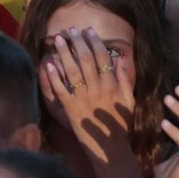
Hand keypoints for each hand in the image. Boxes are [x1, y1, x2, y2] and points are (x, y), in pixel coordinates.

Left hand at [40, 27, 134, 162]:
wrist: (110, 147)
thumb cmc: (121, 124)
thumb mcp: (129, 101)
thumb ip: (125, 80)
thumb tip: (120, 60)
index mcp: (111, 85)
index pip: (102, 57)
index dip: (94, 42)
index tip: (88, 31)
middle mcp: (97, 89)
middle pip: (86, 60)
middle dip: (78, 42)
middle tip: (71, 30)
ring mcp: (83, 99)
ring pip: (72, 71)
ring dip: (64, 53)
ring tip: (58, 39)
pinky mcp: (71, 109)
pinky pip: (61, 90)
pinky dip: (54, 77)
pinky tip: (49, 64)